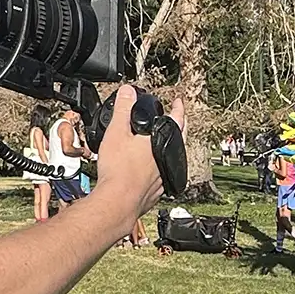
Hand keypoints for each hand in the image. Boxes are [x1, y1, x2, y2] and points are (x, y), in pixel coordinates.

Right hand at [94, 85, 171, 222]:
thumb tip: (128, 91)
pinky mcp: (157, 191)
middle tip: (174, 120)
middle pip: (178, 139)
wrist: (119, 202)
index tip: (178, 101)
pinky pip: (161, 175)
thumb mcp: (116, 132)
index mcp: (163, 142)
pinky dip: (156, 167)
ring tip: (157, 143)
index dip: (178, 108)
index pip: (177, 119)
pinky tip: (147, 168)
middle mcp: (168, 159)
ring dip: (166, 148)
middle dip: (177, 128)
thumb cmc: (119, 170)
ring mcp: (164, 177)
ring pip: (170, 157)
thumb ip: (123, 110)